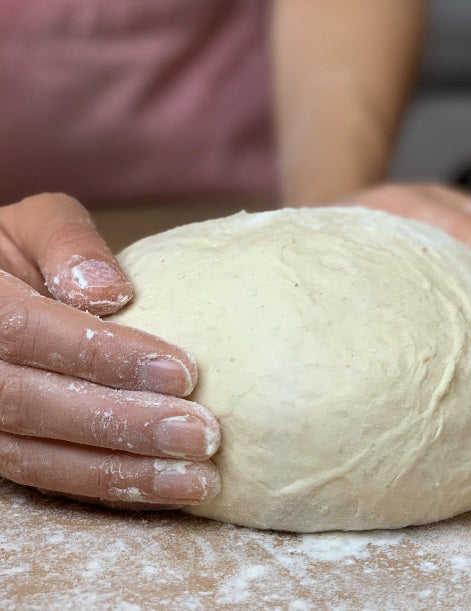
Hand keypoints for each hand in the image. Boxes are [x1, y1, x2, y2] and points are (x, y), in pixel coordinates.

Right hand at [0, 194, 219, 506]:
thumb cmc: (21, 254)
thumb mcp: (34, 226)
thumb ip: (67, 243)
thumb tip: (110, 293)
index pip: (27, 330)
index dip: (104, 355)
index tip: (182, 371)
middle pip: (32, 405)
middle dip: (123, 425)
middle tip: (202, 435)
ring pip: (37, 458)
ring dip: (123, 474)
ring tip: (196, 479)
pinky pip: (46, 478)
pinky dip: (108, 489)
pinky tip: (166, 491)